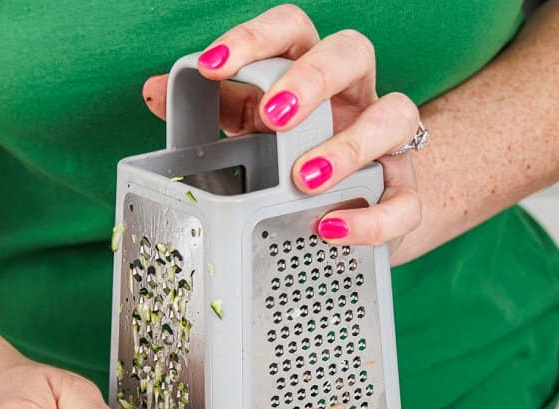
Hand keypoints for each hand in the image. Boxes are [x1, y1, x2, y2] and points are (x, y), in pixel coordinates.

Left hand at [142, 4, 422, 261]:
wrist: (360, 207)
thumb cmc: (298, 157)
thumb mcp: (252, 130)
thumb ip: (213, 109)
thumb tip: (152, 91)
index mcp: (312, 71)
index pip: (292, 29)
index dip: (254, 39)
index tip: (213, 66)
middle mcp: (356, 96)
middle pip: (352, 53)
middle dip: (312, 80)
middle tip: (273, 117)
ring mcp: (389, 143)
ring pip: (396, 115)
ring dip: (350, 144)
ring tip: (304, 177)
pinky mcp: (406, 193)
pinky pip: (405, 201)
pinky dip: (371, 219)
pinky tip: (330, 228)